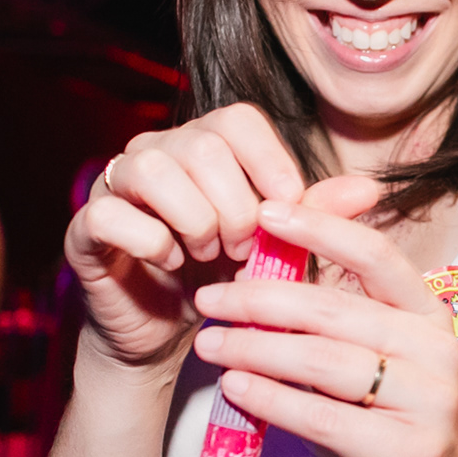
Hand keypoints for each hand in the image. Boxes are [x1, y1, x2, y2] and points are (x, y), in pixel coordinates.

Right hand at [65, 103, 336, 372]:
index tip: (284, 215)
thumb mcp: (276, 247)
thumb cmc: (222, 280)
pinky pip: (112, 214)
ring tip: (206, 255)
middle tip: (241, 250)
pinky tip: (167, 263)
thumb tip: (371, 189)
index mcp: (205, 144)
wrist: (168, 335)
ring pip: (154, 170)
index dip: (271, 167)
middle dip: (236, 208)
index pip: (240, 121)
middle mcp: (157, 150)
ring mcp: (116, 185)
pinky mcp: (87, 226)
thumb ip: (315, 215)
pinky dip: (151, 244)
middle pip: (203, 146)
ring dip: (194, 222)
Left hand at [188, 194, 457, 456]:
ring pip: (324, 361)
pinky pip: (324, 417)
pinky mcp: (408, 454)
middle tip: (209, 297)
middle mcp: (436, 350)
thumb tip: (266, 268)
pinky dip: (273, 399)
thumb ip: (338, 314)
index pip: (376, 255)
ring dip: (256, 348)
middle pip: (335, 310)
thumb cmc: (400, 421)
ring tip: (209, 342)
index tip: (266, 214)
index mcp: (430, 314)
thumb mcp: (382, 357)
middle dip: (262, 299)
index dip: (322, 228)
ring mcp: (427, 402)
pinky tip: (236, 388)